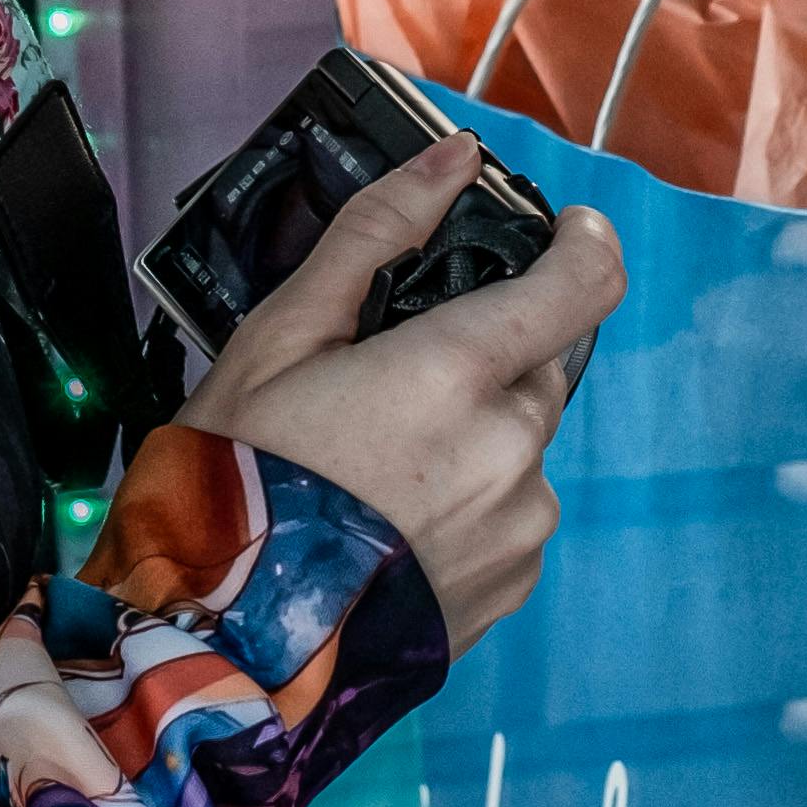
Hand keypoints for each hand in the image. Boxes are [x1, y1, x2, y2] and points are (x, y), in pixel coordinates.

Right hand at [181, 124, 619, 652]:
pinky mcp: (510, 588)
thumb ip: (378, 232)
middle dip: (486, 357)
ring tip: (371, 470)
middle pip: (539, 366)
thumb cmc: (238, 480)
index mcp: (460, 374)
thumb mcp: (281, 335)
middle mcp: (511, 450)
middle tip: (390, 381)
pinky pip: (510, 515)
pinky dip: (467, 503)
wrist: (223, 648)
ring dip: (472, 436)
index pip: (583, 285)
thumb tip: (452, 158)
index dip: (584, 244)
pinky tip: (388, 523)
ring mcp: (518, 528)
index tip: (564, 229)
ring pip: (520, 445)